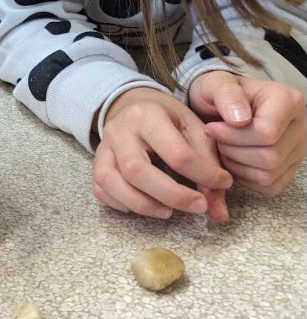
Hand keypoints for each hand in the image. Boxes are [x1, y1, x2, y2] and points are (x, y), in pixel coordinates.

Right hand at [94, 86, 232, 220]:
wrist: (134, 104)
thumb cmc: (169, 119)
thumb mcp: (195, 130)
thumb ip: (209, 167)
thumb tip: (219, 214)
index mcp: (148, 115)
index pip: (176, 153)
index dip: (203, 175)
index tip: (223, 183)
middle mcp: (120, 130)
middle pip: (137, 171)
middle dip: (171, 195)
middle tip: (197, 206)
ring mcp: (103, 147)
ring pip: (111, 182)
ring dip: (142, 205)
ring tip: (168, 211)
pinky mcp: (95, 162)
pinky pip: (100, 190)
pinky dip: (120, 203)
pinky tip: (143, 205)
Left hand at [189, 72, 305, 195]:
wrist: (224, 107)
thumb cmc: (220, 94)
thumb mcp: (216, 84)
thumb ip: (227, 94)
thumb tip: (240, 119)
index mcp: (289, 100)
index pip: (267, 132)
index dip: (232, 136)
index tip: (210, 128)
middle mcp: (300, 127)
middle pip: (269, 157)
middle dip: (232, 151)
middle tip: (216, 140)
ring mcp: (298, 150)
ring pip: (268, 175)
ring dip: (236, 166)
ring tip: (223, 147)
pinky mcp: (290, 169)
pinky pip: (269, 186)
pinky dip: (245, 178)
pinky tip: (234, 159)